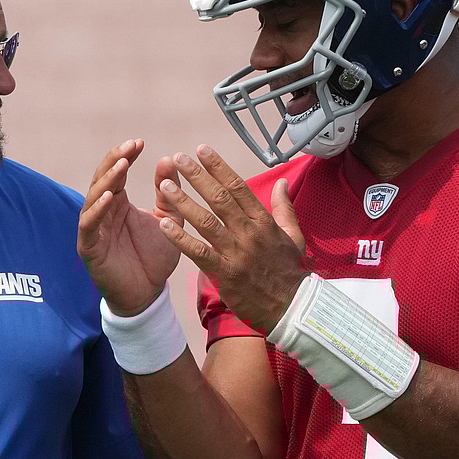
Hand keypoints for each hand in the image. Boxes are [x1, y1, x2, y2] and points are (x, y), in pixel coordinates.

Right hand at [78, 139, 181, 315]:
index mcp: (118, 203)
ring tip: (121, 166)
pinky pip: (89, 225)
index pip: (116, 172)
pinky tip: (109, 198)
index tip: (140, 142)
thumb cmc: (154, 257)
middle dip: (114, 160)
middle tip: (130, 146)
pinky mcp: (89, 248)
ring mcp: (93, 229)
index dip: (124, 155)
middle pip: (101, 179)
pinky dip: (96, 210)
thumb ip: (168, 192)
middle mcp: (102, 212)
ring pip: (93, 198)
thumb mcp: (167, 219)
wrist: (148, 294)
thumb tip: (168, 159)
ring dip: (106, 181)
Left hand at [156, 145, 306, 334]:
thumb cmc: (290, 271)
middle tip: (179, 158)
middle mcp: (250, 233)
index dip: (219, 167)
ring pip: (207, 222)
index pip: (239, 187)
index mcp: (264, 222)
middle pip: (220, 198)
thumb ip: (284, 207)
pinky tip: (164, 225)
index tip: (202, 150)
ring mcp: (237, 253)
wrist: (293, 308)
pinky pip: (199, 253)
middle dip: (198, 176)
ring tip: (165, 185)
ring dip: (184, 202)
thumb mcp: (294, 236)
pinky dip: (181, 238)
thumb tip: (282, 182)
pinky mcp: (226, 274)